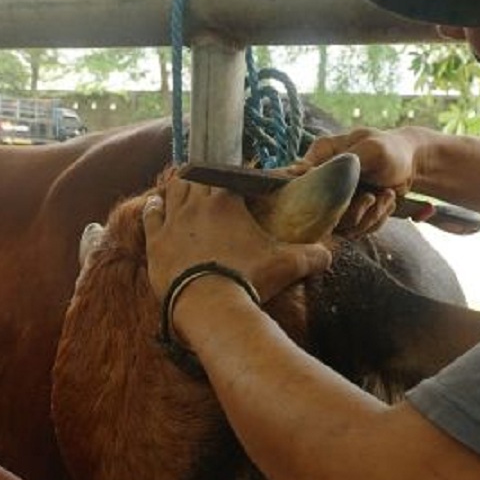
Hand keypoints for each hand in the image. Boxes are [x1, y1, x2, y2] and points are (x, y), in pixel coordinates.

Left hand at [142, 179, 331, 303]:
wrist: (211, 304)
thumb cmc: (249, 281)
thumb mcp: (287, 266)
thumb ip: (311, 256)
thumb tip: (328, 255)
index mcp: (227, 201)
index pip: (230, 176)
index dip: (234, 175)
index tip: (238, 178)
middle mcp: (197, 204)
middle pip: (198, 178)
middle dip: (205, 177)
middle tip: (209, 182)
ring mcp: (173, 221)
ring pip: (173, 190)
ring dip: (179, 187)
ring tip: (183, 186)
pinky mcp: (156, 242)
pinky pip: (150, 215)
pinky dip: (154, 207)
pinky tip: (155, 203)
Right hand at [291, 127, 422, 235]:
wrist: (412, 165)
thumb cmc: (389, 150)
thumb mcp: (370, 149)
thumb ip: (340, 159)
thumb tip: (299, 171)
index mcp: (319, 157)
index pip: (298, 183)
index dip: (317, 198)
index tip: (347, 195)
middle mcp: (322, 180)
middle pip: (321, 212)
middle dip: (355, 209)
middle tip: (373, 196)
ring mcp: (334, 201)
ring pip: (341, 225)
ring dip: (370, 215)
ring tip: (386, 195)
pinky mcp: (348, 216)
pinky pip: (356, 230)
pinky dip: (376, 220)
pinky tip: (386, 204)